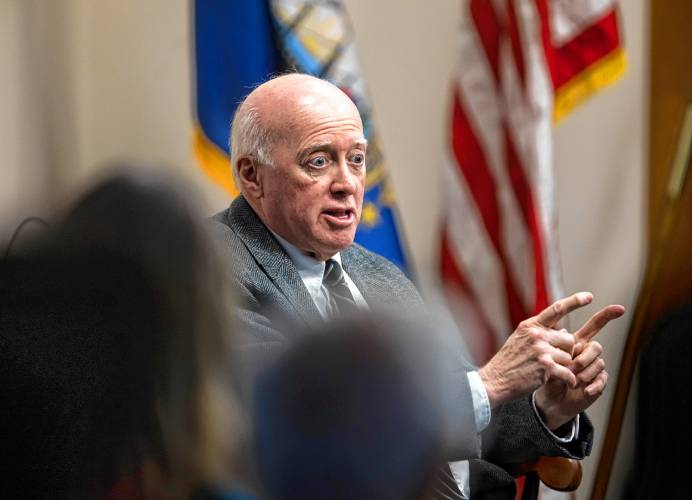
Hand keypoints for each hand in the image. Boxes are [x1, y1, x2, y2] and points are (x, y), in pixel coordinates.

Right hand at [479, 292, 594, 407]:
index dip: (575, 302)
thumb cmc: (507, 362)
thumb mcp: (519, 339)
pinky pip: (568, 372)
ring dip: (564, 367)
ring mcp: (541, 350)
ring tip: (549, 372)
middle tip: (555, 360)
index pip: (556, 309)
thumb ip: (540, 333)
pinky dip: (569, 379)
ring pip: (569, 357)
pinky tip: (564, 382)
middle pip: (568, 339)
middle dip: (566, 351)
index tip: (589, 296)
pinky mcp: (545, 367)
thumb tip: (564, 329)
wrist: (495, 380)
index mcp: (530, 326)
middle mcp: (536, 335)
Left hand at [534, 304, 624, 429]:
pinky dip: (592, 386)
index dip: (606, 316)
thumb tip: (563, 333)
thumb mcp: (549, 358)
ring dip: (584, 374)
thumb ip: (556, 346)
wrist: (551, 399)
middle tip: (570, 368)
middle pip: (596, 346)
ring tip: (572, 381)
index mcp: (578, 342)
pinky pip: (602, 379)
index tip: (620, 308)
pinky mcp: (599, 382)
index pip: (594, 325)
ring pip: (598, 363)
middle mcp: (589, 353)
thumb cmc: (549, 375)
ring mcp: (596, 367)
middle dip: (583, 357)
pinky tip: (585, 390)